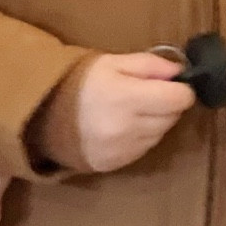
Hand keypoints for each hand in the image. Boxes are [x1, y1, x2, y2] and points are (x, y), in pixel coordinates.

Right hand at [67, 52, 195, 173]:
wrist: (44, 115)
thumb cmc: (80, 82)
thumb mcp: (111, 62)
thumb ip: (148, 64)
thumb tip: (179, 72)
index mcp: (126, 97)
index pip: (178, 99)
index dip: (181, 90)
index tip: (172, 85)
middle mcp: (127, 127)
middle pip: (172, 118)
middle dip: (166, 105)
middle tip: (147, 96)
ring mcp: (122, 149)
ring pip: (160, 135)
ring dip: (154, 122)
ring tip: (131, 111)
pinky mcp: (116, 163)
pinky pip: (144, 149)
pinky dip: (140, 138)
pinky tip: (122, 127)